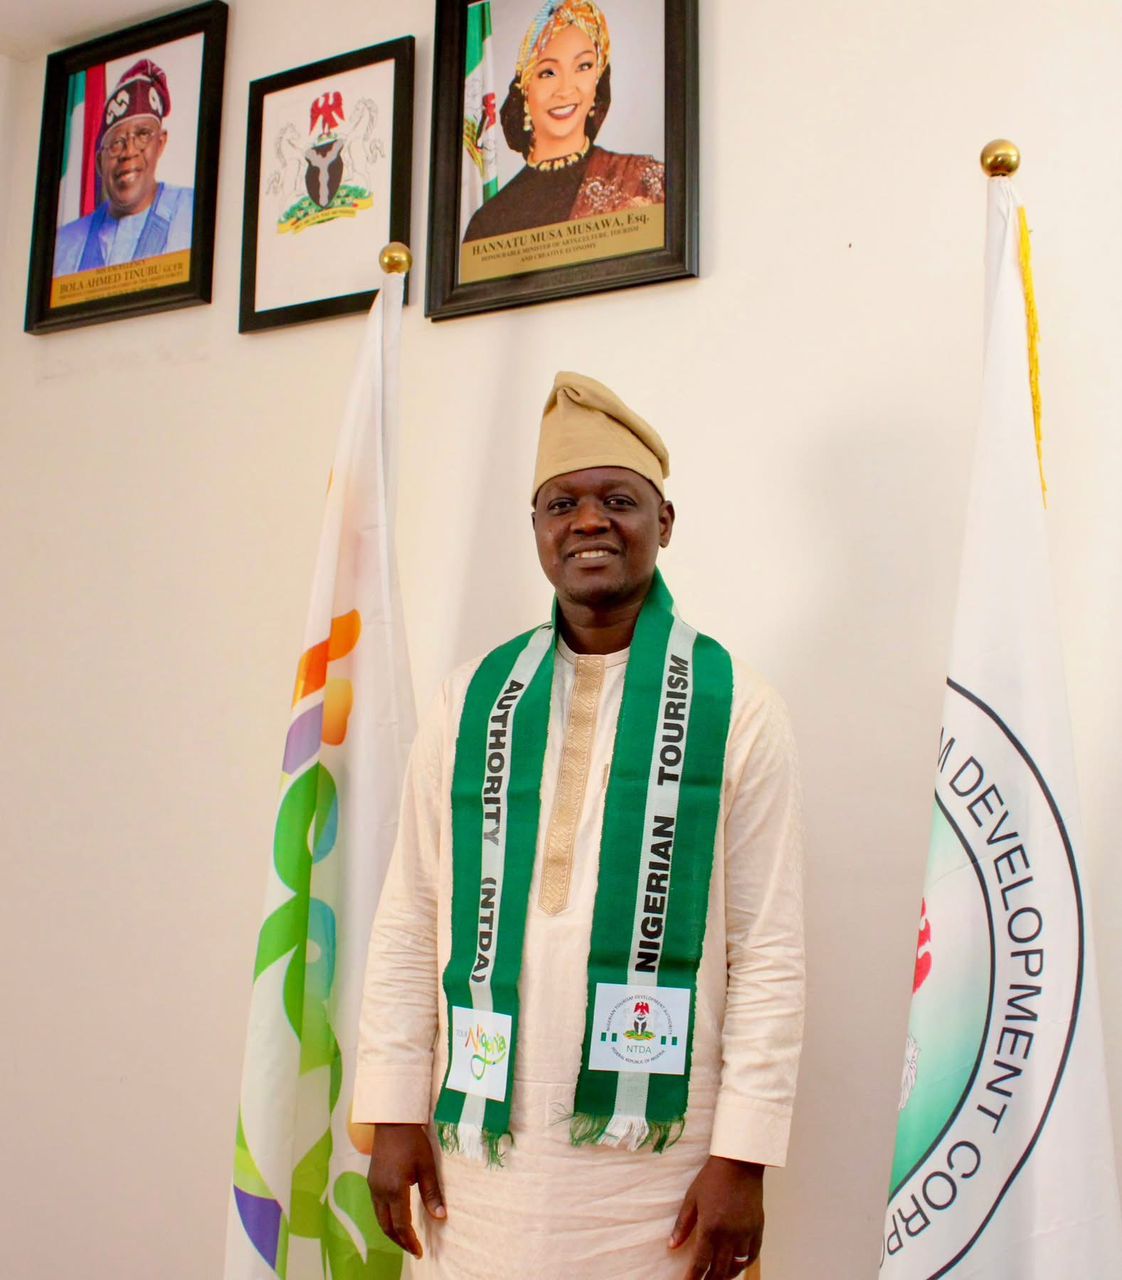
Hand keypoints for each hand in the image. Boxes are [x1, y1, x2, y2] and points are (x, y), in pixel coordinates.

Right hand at [366, 1122, 445, 1257]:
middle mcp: (380, 1191)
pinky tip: (396, 1218)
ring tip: (406, 1238)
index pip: (401, 1225)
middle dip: (400, 1241)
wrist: (392, 1120)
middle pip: (387, 1227)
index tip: (420, 1252)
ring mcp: (373, 1186)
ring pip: (380, 1218)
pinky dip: (386, 1218)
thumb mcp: (426, 1166)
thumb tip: (441, 1216)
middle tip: (413, 1249)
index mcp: (394, 1190)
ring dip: (392, 1231)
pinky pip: (377, 1207)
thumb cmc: (412, 1141)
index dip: (410, 1241)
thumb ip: (432, 1193)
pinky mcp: (371, 1180)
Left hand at [668, 1156, 763, 1277]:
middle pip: (720, 1269)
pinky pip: (753, 1254)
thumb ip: (682, 1225)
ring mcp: (746, 1232)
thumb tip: (672, 1246)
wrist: (739, 1162)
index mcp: (710, 1227)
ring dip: (727, 1274)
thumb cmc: (712, 1178)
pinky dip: (745, 1264)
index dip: (693, 1277)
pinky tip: (737, 1265)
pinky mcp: (758, 1228)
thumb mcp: (692, 1199)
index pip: (701, 1262)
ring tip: (718, 1277)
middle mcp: (729, 1234)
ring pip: (737, 1265)